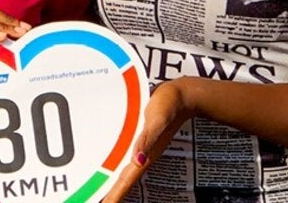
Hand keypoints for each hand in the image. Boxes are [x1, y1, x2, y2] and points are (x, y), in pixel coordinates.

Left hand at [103, 80, 192, 202]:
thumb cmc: (169, 105)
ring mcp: (143, 149)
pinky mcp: (142, 140)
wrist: (181, 95)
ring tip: (106, 195)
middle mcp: (144, 155)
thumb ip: (147, 140)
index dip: (116, 195)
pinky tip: (115, 169)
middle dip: (114, 195)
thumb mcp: (157, 120)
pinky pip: (127, 159)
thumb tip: (138, 160)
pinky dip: (119, 168)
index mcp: (146, 154)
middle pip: (125, 181)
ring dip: (116, 184)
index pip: (127, 180)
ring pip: (126, 172)